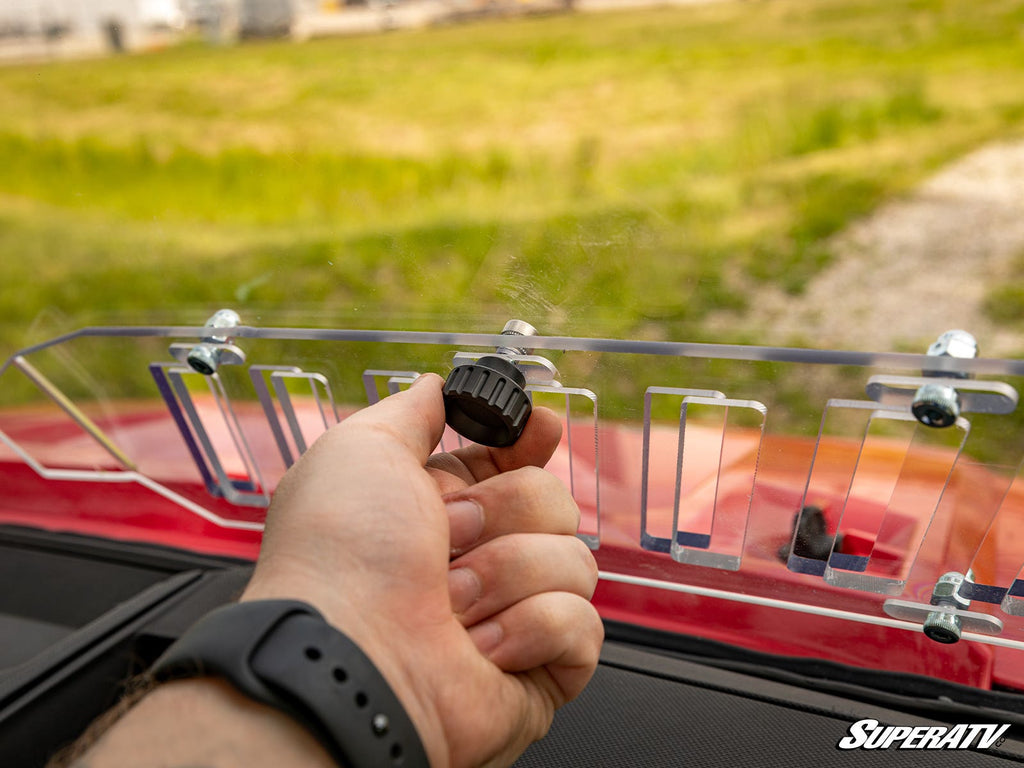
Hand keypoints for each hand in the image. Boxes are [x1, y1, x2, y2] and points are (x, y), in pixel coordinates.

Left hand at [241, 373, 602, 767]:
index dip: (533, 442)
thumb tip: (440, 385)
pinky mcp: (541, 671)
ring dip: (508, 573)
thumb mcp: (361, 449)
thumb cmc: (340, 554)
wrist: (344, 656)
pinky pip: (582, 625)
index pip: (517, 464)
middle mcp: (479, 560)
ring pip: (575, 561)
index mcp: (441, 510)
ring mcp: (513, 615)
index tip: (541, 427)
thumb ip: (413, 412)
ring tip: (452, 604)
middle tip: (448, 535)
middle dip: (503, 511)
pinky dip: (531, 628)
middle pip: (555, 502)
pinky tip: (483, 646)